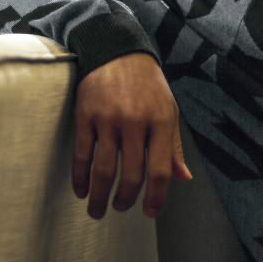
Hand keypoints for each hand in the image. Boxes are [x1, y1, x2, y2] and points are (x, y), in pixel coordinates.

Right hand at [72, 52, 191, 218]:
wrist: (117, 48)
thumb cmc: (148, 84)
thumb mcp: (168, 109)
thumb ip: (174, 146)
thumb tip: (182, 179)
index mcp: (161, 121)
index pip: (160, 170)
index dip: (155, 197)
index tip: (149, 213)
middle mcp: (136, 121)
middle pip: (131, 174)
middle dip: (125, 200)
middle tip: (121, 208)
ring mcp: (109, 118)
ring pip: (104, 169)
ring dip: (100, 196)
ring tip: (98, 210)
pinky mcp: (86, 114)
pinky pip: (82, 153)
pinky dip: (80, 177)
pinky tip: (81, 189)